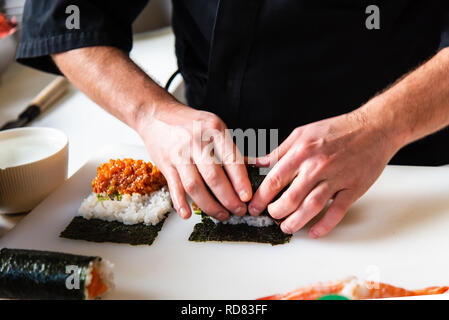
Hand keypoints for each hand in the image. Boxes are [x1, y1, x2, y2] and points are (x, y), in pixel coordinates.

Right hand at [137, 101, 251, 220]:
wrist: (156, 114)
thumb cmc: (190, 123)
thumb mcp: (215, 127)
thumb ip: (233, 150)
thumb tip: (260, 166)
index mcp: (214, 130)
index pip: (231, 160)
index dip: (240, 182)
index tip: (247, 197)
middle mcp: (196, 141)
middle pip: (214, 177)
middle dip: (228, 199)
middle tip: (238, 211)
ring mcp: (179, 154)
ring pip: (195, 185)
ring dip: (209, 205)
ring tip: (222, 215)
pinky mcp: (165, 164)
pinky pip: (174, 186)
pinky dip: (180, 203)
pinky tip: (187, 214)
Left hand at [248, 110, 400, 237]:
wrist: (374, 127)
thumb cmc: (337, 129)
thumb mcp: (302, 133)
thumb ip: (280, 151)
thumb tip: (257, 163)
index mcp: (301, 152)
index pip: (274, 180)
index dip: (261, 197)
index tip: (254, 207)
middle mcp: (317, 166)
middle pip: (290, 198)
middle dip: (276, 212)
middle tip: (271, 216)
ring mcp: (336, 178)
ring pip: (311, 207)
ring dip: (296, 222)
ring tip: (286, 227)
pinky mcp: (353, 188)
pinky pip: (337, 211)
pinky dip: (325, 225)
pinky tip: (314, 232)